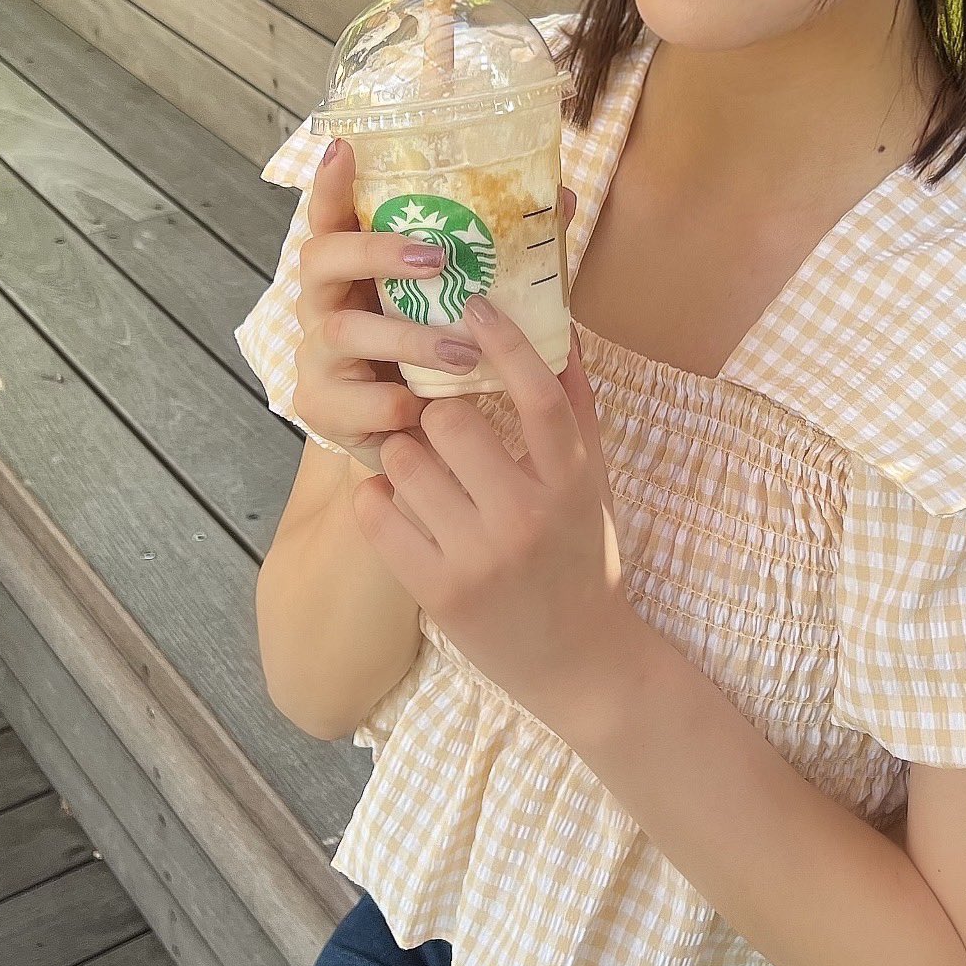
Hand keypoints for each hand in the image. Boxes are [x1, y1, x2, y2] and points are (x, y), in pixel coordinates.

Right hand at [294, 140, 575, 476]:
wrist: (416, 442)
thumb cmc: (436, 354)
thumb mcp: (462, 300)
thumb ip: (502, 252)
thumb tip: (562, 196)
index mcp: (351, 267)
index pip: (329, 214)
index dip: (330, 182)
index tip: (345, 147)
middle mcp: (323, 301)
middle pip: (321, 259)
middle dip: (376, 252)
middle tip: (437, 258)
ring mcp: (316, 355)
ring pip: (345, 332)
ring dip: (409, 339)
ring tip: (465, 354)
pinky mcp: (322, 407)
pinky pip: (351, 401)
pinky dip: (394, 402)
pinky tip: (426, 406)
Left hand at [349, 286, 637, 732]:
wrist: (580, 662)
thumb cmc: (583, 560)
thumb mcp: (591, 486)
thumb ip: (575, 410)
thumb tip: (558, 329)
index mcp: (570, 482)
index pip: (537, 393)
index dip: (504, 340)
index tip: (474, 304)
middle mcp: (525, 516)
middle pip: (449, 421)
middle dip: (434, 414)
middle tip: (435, 422)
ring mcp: (478, 557)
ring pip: (404, 463)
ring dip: (403, 456)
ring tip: (417, 467)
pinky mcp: (437, 592)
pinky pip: (376, 515)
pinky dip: (375, 498)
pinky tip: (393, 501)